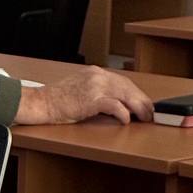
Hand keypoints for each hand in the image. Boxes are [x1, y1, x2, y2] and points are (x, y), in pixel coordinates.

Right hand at [13, 66, 153, 125]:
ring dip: (138, 108)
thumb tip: (115, 104)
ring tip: (145, 118)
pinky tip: (127, 120)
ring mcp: (95, 86)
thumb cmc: (57, 101)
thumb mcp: (79, 90)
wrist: (41, 103)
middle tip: (151, 113)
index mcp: (95, 73)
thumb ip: (97, 92)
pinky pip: (114, 106)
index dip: (137, 94)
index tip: (144, 104)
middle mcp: (97, 76)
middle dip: (142, 101)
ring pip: (125, 95)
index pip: (123, 82)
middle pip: (128, 87)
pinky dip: (123, 113)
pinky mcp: (91, 100)